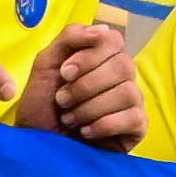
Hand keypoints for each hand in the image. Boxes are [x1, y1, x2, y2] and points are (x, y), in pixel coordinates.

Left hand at [17, 16, 142, 148]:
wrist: (37, 146)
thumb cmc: (42, 107)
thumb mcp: (46, 65)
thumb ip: (69, 38)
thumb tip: (103, 29)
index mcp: (102, 57)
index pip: (114, 41)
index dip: (89, 56)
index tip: (64, 73)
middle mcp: (122, 76)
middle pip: (122, 66)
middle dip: (86, 85)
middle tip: (62, 101)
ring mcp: (132, 102)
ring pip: (127, 92)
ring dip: (91, 107)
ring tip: (70, 119)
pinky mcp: (137, 127)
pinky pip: (133, 117)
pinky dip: (104, 124)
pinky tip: (86, 131)